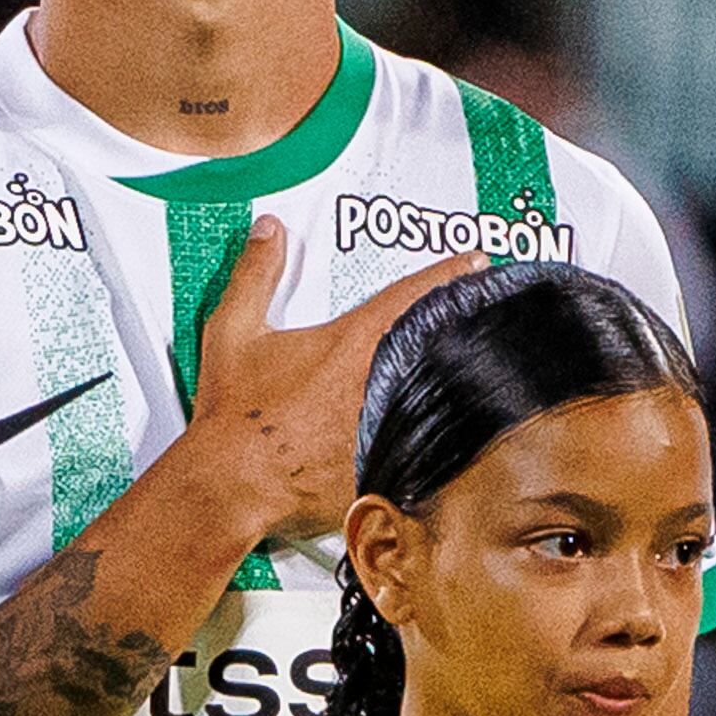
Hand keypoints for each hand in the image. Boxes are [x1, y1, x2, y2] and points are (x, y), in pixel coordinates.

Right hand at [181, 220, 475, 544]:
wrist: (233, 483)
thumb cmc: (235, 417)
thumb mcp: (232, 333)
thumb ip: (254, 275)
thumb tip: (268, 232)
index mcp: (352, 342)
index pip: (414, 294)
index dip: (449, 272)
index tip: (475, 263)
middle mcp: (381, 381)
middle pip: (444, 344)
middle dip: (464, 327)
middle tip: (482, 317)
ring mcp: (392, 424)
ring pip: (445, 394)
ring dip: (459, 381)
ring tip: (477, 371)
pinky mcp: (393, 463)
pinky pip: (430, 444)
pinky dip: (442, 434)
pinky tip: (449, 432)